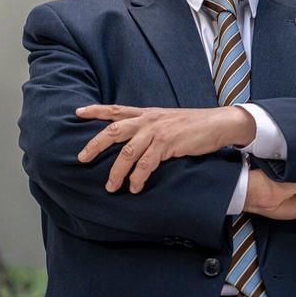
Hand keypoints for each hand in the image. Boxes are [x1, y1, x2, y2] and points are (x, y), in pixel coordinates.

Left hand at [75, 104, 255, 192]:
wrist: (218, 123)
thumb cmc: (193, 126)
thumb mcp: (167, 121)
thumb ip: (150, 127)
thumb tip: (135, 140)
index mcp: (147, 113)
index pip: (116, 109)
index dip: (96, 110)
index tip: (77, 112)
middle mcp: (148, 119)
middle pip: (113, 130)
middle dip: (95, 145)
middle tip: (81, 158)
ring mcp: (157, 131)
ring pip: (127, 152)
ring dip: (116, 172)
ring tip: (111, 187)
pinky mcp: (168, 143)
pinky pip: (146, 164)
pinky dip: (138, 178)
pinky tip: (135, 187)